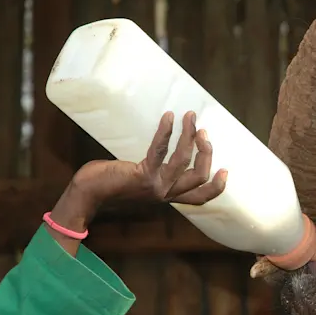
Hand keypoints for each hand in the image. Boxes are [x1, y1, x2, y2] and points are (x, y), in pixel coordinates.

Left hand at [47, 111, 227, 254]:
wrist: (90, 192)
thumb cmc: (112, 181)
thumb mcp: (141, 180)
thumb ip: (156, 171)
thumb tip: (166, 147)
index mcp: (168, 195)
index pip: (200, 197)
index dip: (217, 186)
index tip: (225, 170)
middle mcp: (166, 194)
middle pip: (199, 176)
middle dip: (206, 151)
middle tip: (203, 130)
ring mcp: (156, 186)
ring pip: (184, 160)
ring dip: (190, 135)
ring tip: (189, 116)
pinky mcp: (144, 176)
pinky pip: (160, 150)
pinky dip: (166, 131)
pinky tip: (169, 117)